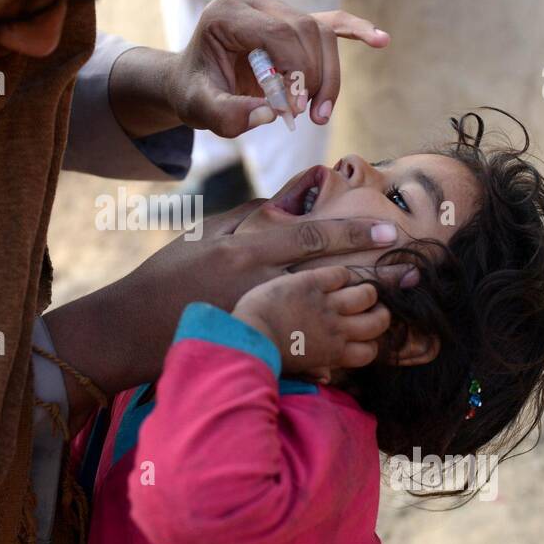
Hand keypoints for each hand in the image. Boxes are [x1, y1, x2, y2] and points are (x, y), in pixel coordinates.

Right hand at [43, 199, 415, 414]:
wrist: (130, 328)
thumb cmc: (169, 273)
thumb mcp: (207, 233)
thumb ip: (255, 214)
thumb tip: (298, 194)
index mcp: (244, 252)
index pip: (309, 237)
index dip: (353, 234)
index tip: (391, 232)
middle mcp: (255, 287)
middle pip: (326, 278)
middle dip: (373, 275)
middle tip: (413, 271)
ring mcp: (254, 322)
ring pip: (321, 315)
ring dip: (359, 311)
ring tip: (394, 307)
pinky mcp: (249, 349)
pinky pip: (301, 349)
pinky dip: (330, 346)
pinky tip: (357, 344)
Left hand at [152, 0, 388, 133]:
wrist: (192, 81)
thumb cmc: (194, 92)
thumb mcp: (199, 109)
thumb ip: (227, 114)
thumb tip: (269, 115)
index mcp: (227, 12)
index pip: (278, 33)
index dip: (296, 71)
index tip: (295, 110)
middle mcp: (253, 1)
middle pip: (305, 31)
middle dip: (314, 76)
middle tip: (308, 116)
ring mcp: (275, 7)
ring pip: (322, 32)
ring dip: (329, 75)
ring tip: (321, 112)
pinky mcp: (291, 22)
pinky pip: (331, 22)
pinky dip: (356, 30)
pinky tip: (381, 40)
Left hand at [233, 266, 389, 376]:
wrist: (247, 336)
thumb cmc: (266, 355)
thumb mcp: (295, 369)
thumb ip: (314, 370)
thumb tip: (327, 378)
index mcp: (333, 353)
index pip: (370, 351)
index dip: (371, 342)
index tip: (362, 335)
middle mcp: (336, 329)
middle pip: (378, 322)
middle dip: (380, 314)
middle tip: (370, 309)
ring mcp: (325, 305)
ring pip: (366, 295)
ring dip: (365, 291)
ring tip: (355, 289)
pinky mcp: (311, 283)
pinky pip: (341, 274)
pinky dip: (342, 274)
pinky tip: (332, 278)